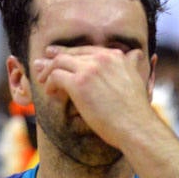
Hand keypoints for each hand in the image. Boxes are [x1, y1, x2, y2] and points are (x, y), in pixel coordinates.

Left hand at [31, 45, 156, 150]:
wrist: (136, 126)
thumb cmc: (135, 111)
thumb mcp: (137, 78)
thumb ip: (132, 64)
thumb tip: (136, 54)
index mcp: (116, 56)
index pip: (86, 50)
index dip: (69, 53)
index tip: (56, 55)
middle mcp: (102, 58)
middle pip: (70, 54)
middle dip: (53, 59)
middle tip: (41, 65)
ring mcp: (90, 69)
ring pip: (59, 62)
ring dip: (48, 72)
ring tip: (42, 81)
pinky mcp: (79, 83)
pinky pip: (56, 76)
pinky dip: (49, 83)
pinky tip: (50, 92)